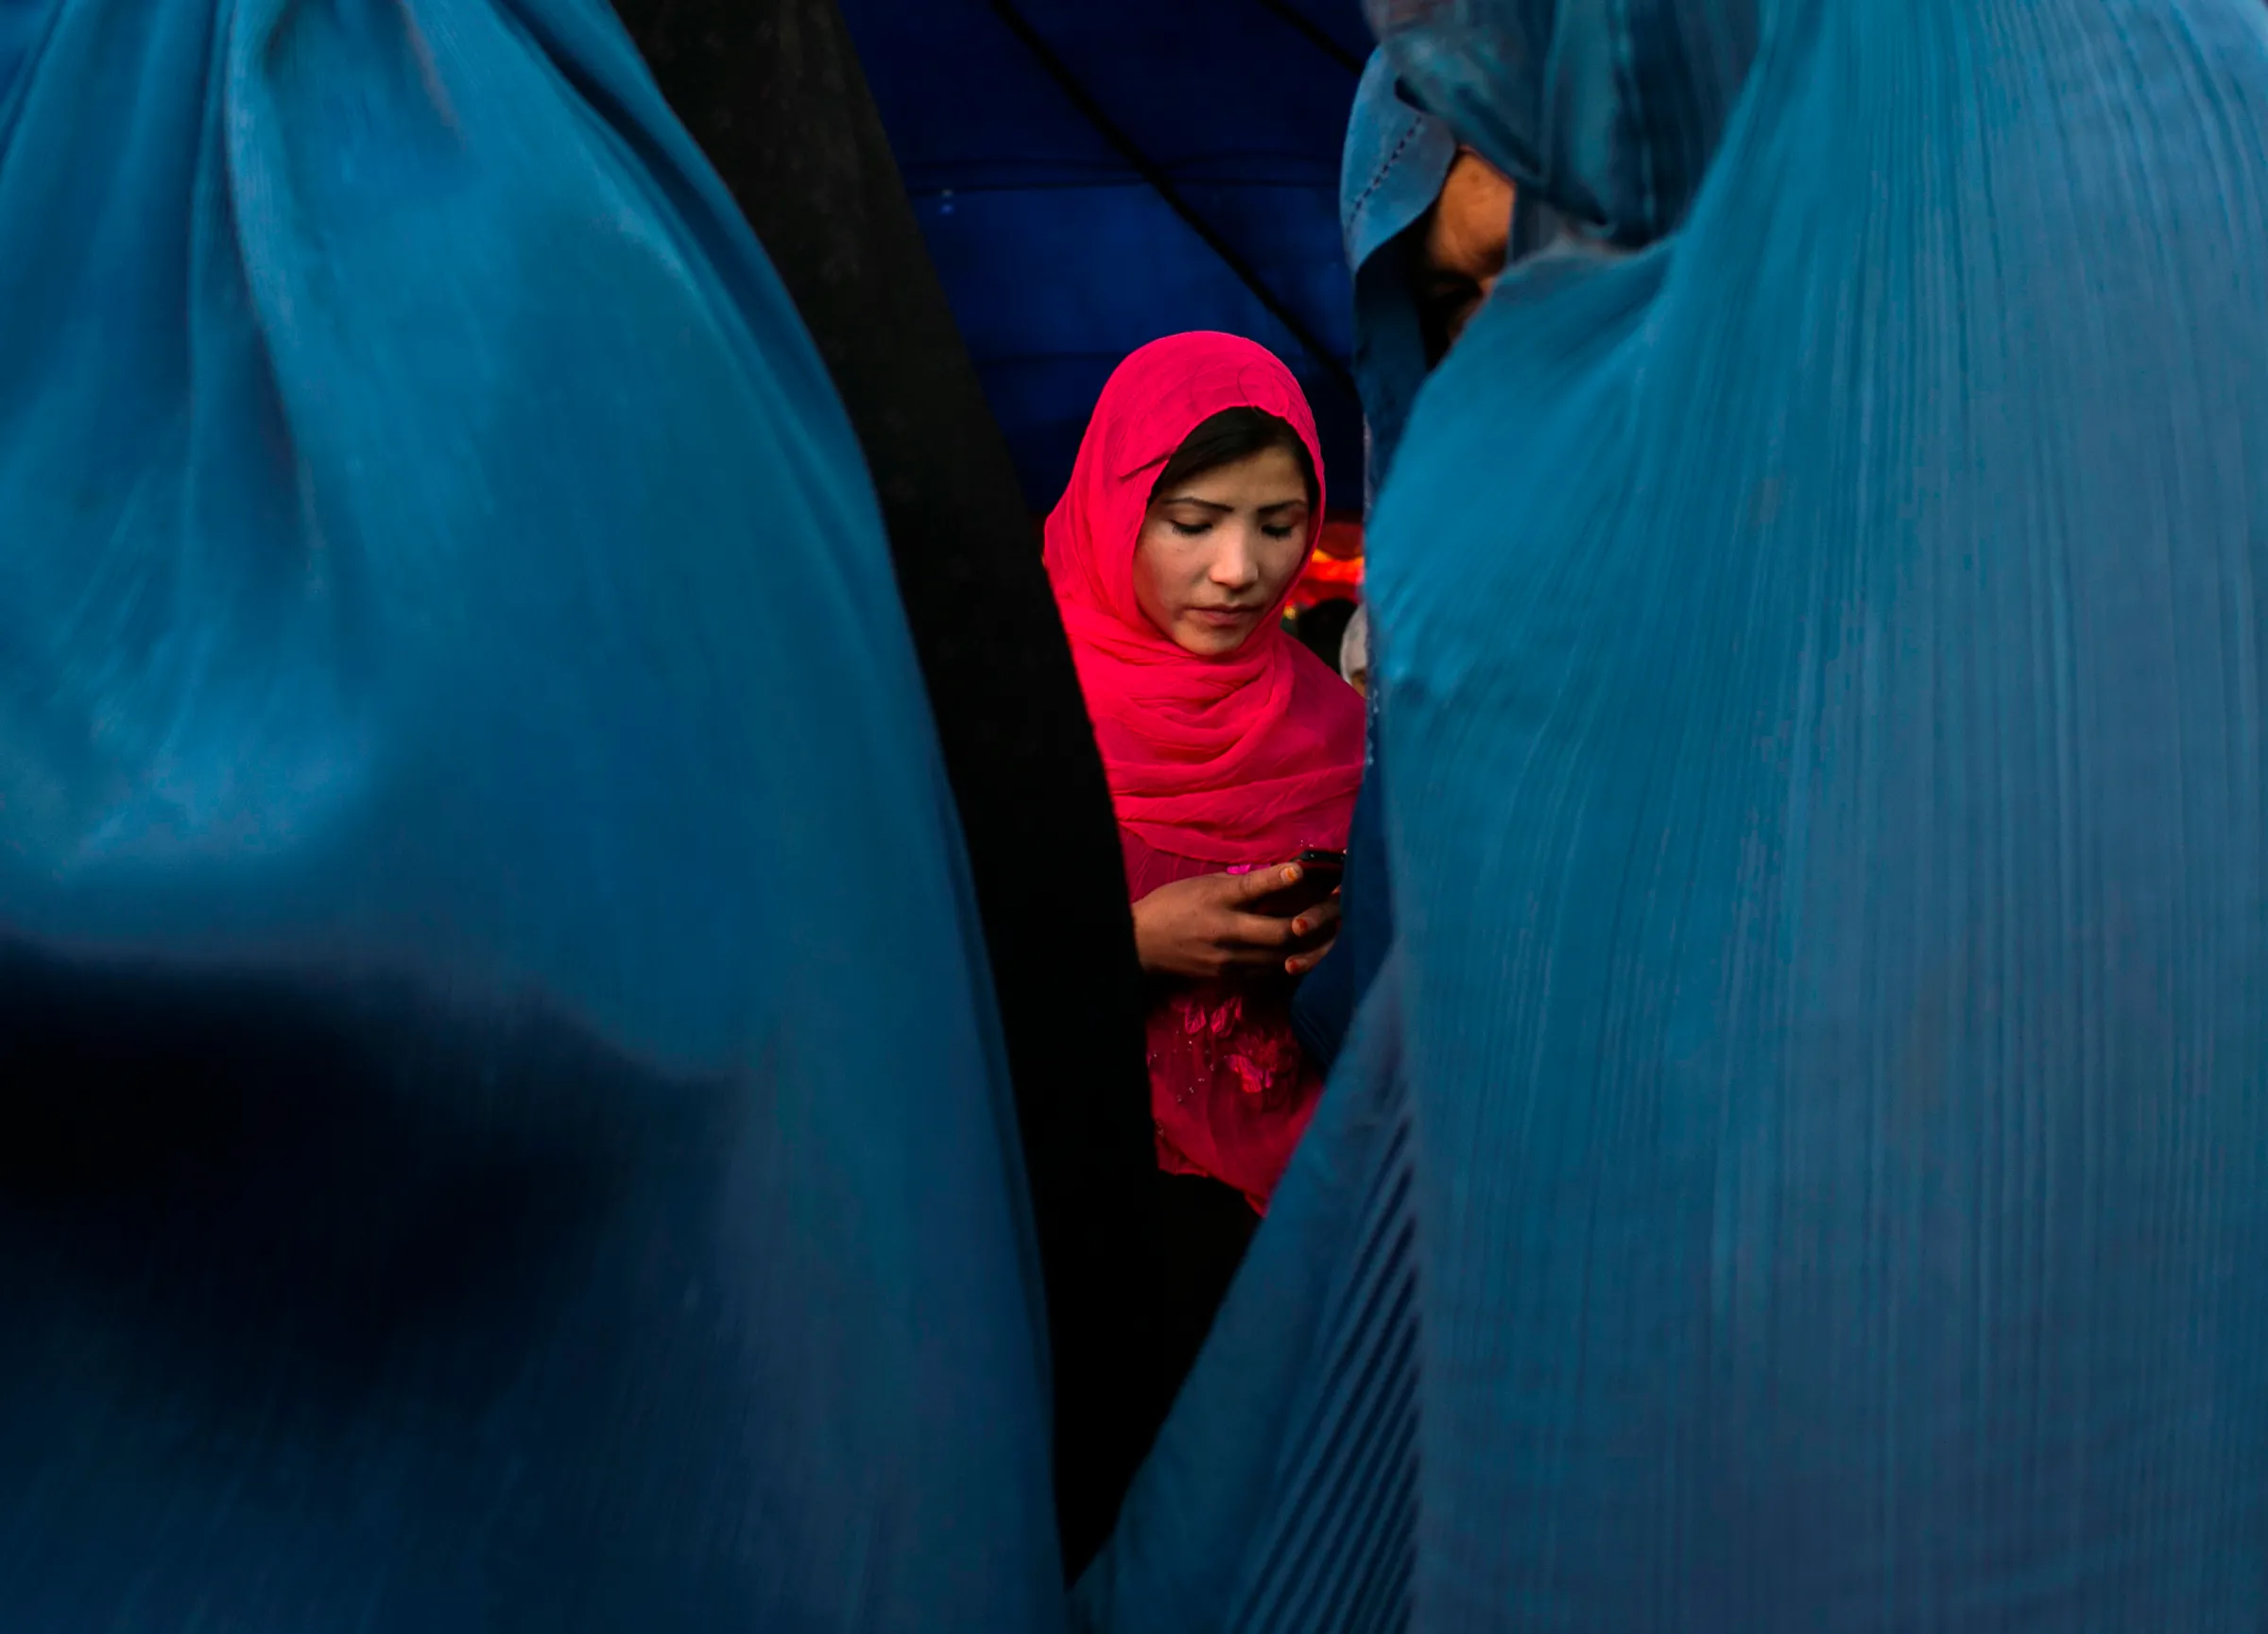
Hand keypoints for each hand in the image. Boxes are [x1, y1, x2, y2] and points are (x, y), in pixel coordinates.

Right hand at [1131, 864, 1342, 980]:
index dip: (1278, 878)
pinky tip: (1310, 953)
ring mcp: (1230, 960)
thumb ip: (1243, 885)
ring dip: (1311, 946)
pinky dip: (1292, 962)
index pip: (1252, 887)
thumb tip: (1286, 880)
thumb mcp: (1205, 884)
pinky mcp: (1231, 980)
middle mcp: (1226, 931)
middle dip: (1314, 921)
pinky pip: (1271, 972)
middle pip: (1280, 932)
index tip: (1301, 870)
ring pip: (1283, 957)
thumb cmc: (1175, 904)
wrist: (1142, 944)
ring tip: (1336, 931)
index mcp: (1217, 900)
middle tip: (1340, 908)